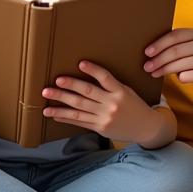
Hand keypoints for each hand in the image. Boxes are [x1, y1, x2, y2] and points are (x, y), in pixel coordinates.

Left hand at [41, 60, 172, 146]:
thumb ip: (110, 85)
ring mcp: (105, 117)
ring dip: (61, 104)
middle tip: (55, 81)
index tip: (81, 63)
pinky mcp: (100, 128)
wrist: (146, 127)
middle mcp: (112, 104)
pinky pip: (80, 122)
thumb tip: (87, 75)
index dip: (93, 70)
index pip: (105, 77)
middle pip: (87, 93)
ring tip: (47, 97)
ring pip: (79, 109)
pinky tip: (54, 114)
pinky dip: (66, 117)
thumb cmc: (134, 105)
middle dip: (69, 87)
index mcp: (120, 91)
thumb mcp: (126, 91)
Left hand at [143, 27, 192, 92]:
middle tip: (146, 66)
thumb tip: (151, 51)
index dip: (159, 44)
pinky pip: (185, 76)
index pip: (174, 36)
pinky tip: (176, 78)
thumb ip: (178, 44)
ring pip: (178, 65)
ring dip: (162, 70)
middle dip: (158, 59)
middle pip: (175, 51)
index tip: (147, 52)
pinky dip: (178, 77)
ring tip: (153, 73)